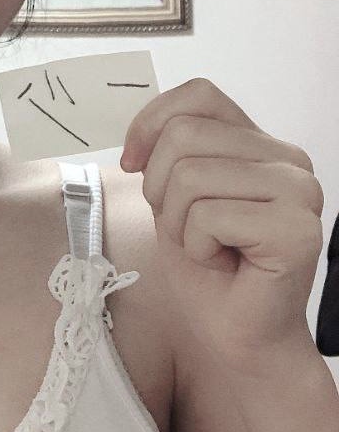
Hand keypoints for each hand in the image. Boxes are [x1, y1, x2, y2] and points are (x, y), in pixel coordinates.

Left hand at [120, 77, 323, 376]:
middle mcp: (289, 159)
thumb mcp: (173, 197)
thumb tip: (140, 137)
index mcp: (261, 144)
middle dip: (160, 188)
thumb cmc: (208, 271)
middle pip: (185, 135)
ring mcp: (300, 192)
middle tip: (185, 229)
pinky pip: (209, 216)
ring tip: (206, 248)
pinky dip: (197, 247)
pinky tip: (223, 263)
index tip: (132, 164)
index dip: (150, 122)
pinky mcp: (298, 229)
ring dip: (179, 224)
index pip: (198, 94)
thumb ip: (167, 154)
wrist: (234, 336)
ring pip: (191, 176)